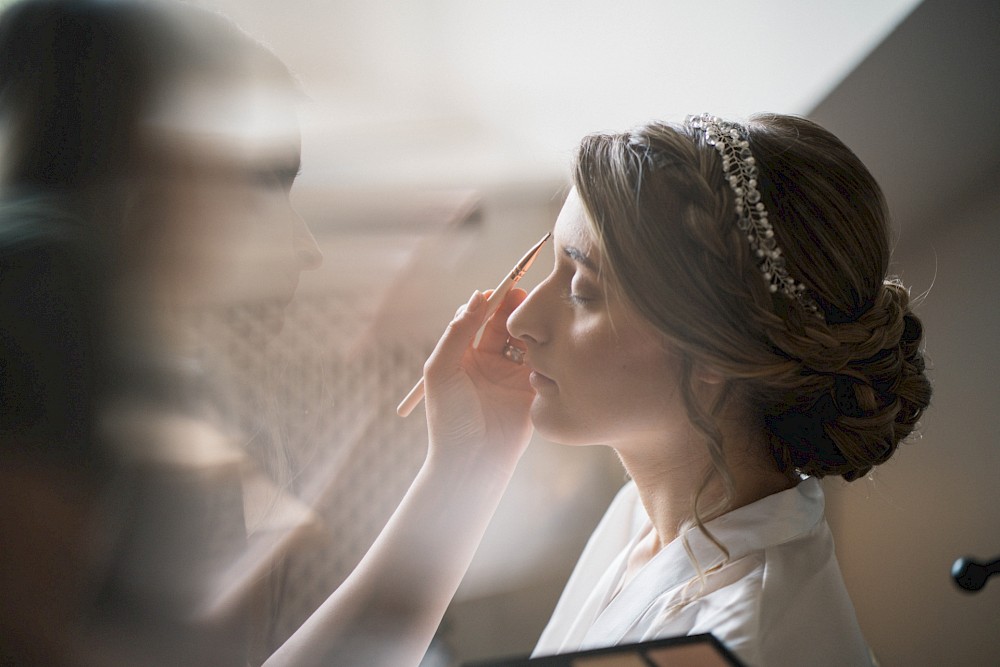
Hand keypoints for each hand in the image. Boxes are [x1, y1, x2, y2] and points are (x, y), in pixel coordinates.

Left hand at [422, 288, 533, 473]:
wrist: (472, 461)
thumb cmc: (449, 418)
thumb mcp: (441, 370)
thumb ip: (457, 332)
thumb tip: (477, 297)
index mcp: (461, 356)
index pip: (474, 318)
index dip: (486, 303)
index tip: (496, 293)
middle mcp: (485, 363)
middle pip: (501, 324)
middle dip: (511, 307)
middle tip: (522, 294)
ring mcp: (509, 376)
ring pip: (523, 340)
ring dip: (528, 326)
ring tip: (534, 316)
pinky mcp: (529, 390)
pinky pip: (540, 362)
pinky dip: (543, 349)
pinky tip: (545, 342)